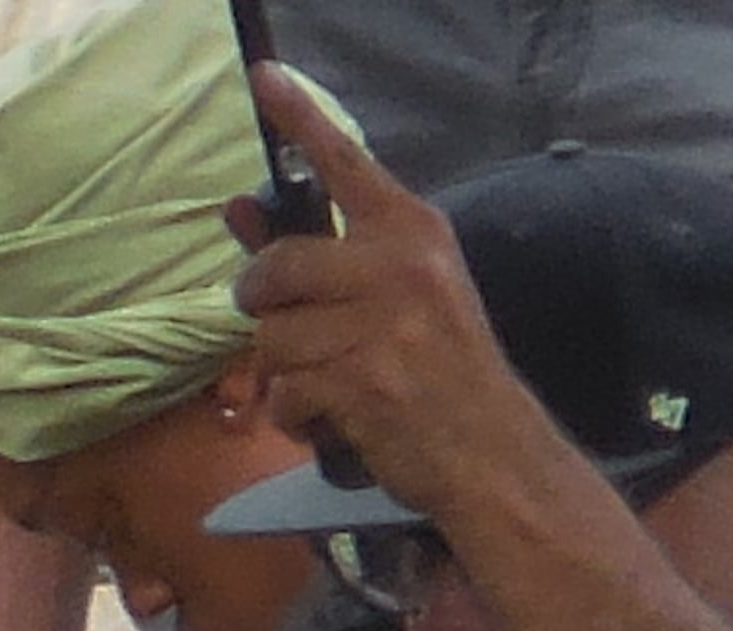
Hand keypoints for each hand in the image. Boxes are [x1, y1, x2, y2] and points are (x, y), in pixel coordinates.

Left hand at [225, 66, 558, 532]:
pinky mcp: (361, 382)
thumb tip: (240, 214)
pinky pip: (285, 392)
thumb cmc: (443, 371)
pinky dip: (295, 416)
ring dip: (284, 371)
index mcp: (412, 232)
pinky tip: (330, 419)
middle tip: (282, 323)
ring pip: (272, 337)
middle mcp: (398, 266)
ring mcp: (381, 324)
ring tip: (326, 383)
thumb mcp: (400, 296)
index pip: (347, 163)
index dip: (299, 119)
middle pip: (279, 267)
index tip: (263, 77)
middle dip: (262, 305)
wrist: (492, 451)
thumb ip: (320, 256)